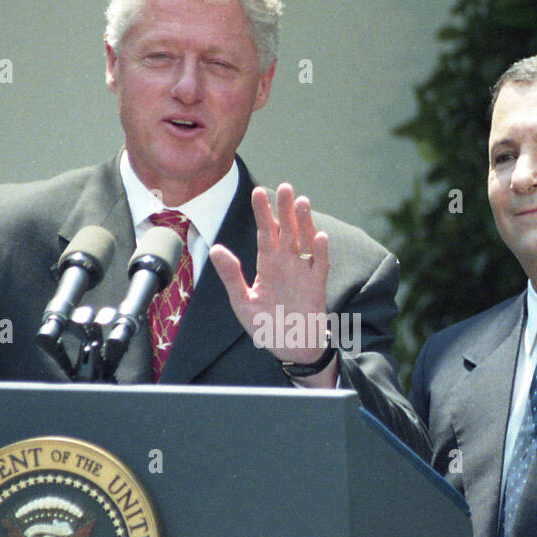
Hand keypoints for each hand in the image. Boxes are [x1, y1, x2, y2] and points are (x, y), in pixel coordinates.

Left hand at [209, 182, 336, 387]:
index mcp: (268, 264)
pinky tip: (319, 236)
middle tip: (285, 187)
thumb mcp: (243, 302)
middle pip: (287, 231)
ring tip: (302, 202)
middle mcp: (287, 263)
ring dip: (305, 223)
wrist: (290, 349)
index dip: (262, 213)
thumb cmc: (266, 326)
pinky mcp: (316, 286)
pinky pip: (319, 266)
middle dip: (285, 210)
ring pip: (305, 241)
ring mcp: (303, 273)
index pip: (265, 233)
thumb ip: (231, 275)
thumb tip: (216, 248)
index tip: (258, 192)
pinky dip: (320, 252)